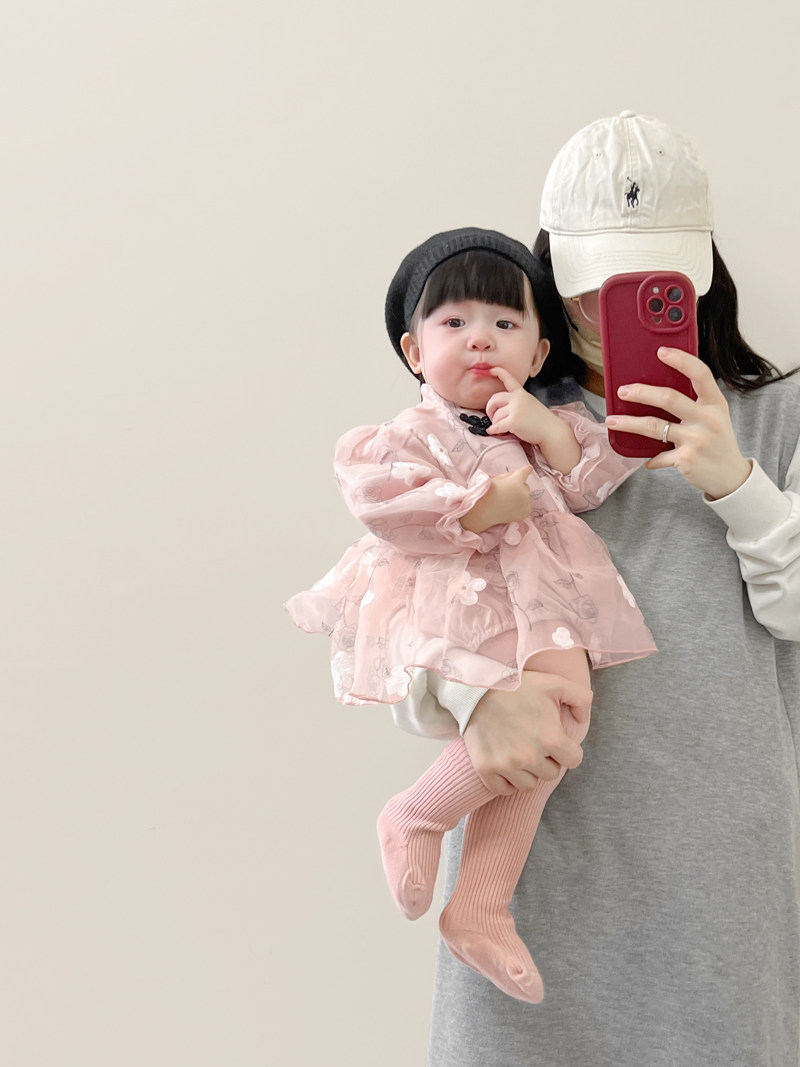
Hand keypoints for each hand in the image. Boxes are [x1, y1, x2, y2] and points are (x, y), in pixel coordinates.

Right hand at [459, 466, 531, 532]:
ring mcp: (526, 503)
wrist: (485, 511)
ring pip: (526, 497)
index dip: (527, 470)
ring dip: (520, 497)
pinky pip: (526, 506)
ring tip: (508, 501)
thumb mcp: (496, 479)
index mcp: (516, 481)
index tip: (529, 468)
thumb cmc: (488, 493)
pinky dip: (521, 506)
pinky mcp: (526, 512)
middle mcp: (524, 491)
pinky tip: (511, 508)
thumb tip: (515, 473)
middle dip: (519, 487)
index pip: (525, 472)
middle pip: (525, 486)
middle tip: (508, 492)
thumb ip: (508, 475)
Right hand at [463, 671, 592, 793]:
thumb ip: (580, 698)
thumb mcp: (554, 682)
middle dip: (547, 760)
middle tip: (534, 742)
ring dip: (527, 772)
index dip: (568, 750)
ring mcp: (506, 765)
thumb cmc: (516, 685)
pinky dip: (506, 781)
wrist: (475, 687)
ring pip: (528, 785)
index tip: (556, 741)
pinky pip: (503, 790)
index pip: (574, 760)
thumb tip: (583, 720)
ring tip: (519, 752)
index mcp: (550, 738)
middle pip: (550, 774)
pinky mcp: (485, 768)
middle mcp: (529, 756)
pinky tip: (506, 764)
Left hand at [486, 366, 550, 443]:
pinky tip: (492, 431)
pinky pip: (497, 426)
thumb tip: (498, 409)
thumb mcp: (530, 403)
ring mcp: (516, 409)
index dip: (498, 372)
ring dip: (496, 423)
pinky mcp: (514, 421)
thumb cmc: (541, 421)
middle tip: (492, 417)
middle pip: (494, 399)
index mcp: (522, 393)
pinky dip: (493, 430)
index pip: (509, 379)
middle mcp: (518, 399)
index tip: (490, 370)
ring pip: (496, 415)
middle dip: (490, 409)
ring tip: (503, 428)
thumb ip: (517, 401)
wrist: (552, 431)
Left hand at [605, 347, 752, 498]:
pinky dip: (647, 457)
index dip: (681, 360)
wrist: (731, 475)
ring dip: (629, 423)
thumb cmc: (717, 441)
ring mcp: (696, 440)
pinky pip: (657, 455)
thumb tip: (657, 390)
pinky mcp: (686, 459)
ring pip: (654, 426)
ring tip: (612, 420)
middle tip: (623, 392)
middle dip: (641, 393)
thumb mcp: (715, 416)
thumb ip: (695, 402)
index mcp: (715, 403)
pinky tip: (642, 456)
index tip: (661, 352)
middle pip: (668, 398)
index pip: (700, 374)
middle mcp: (708, 419)